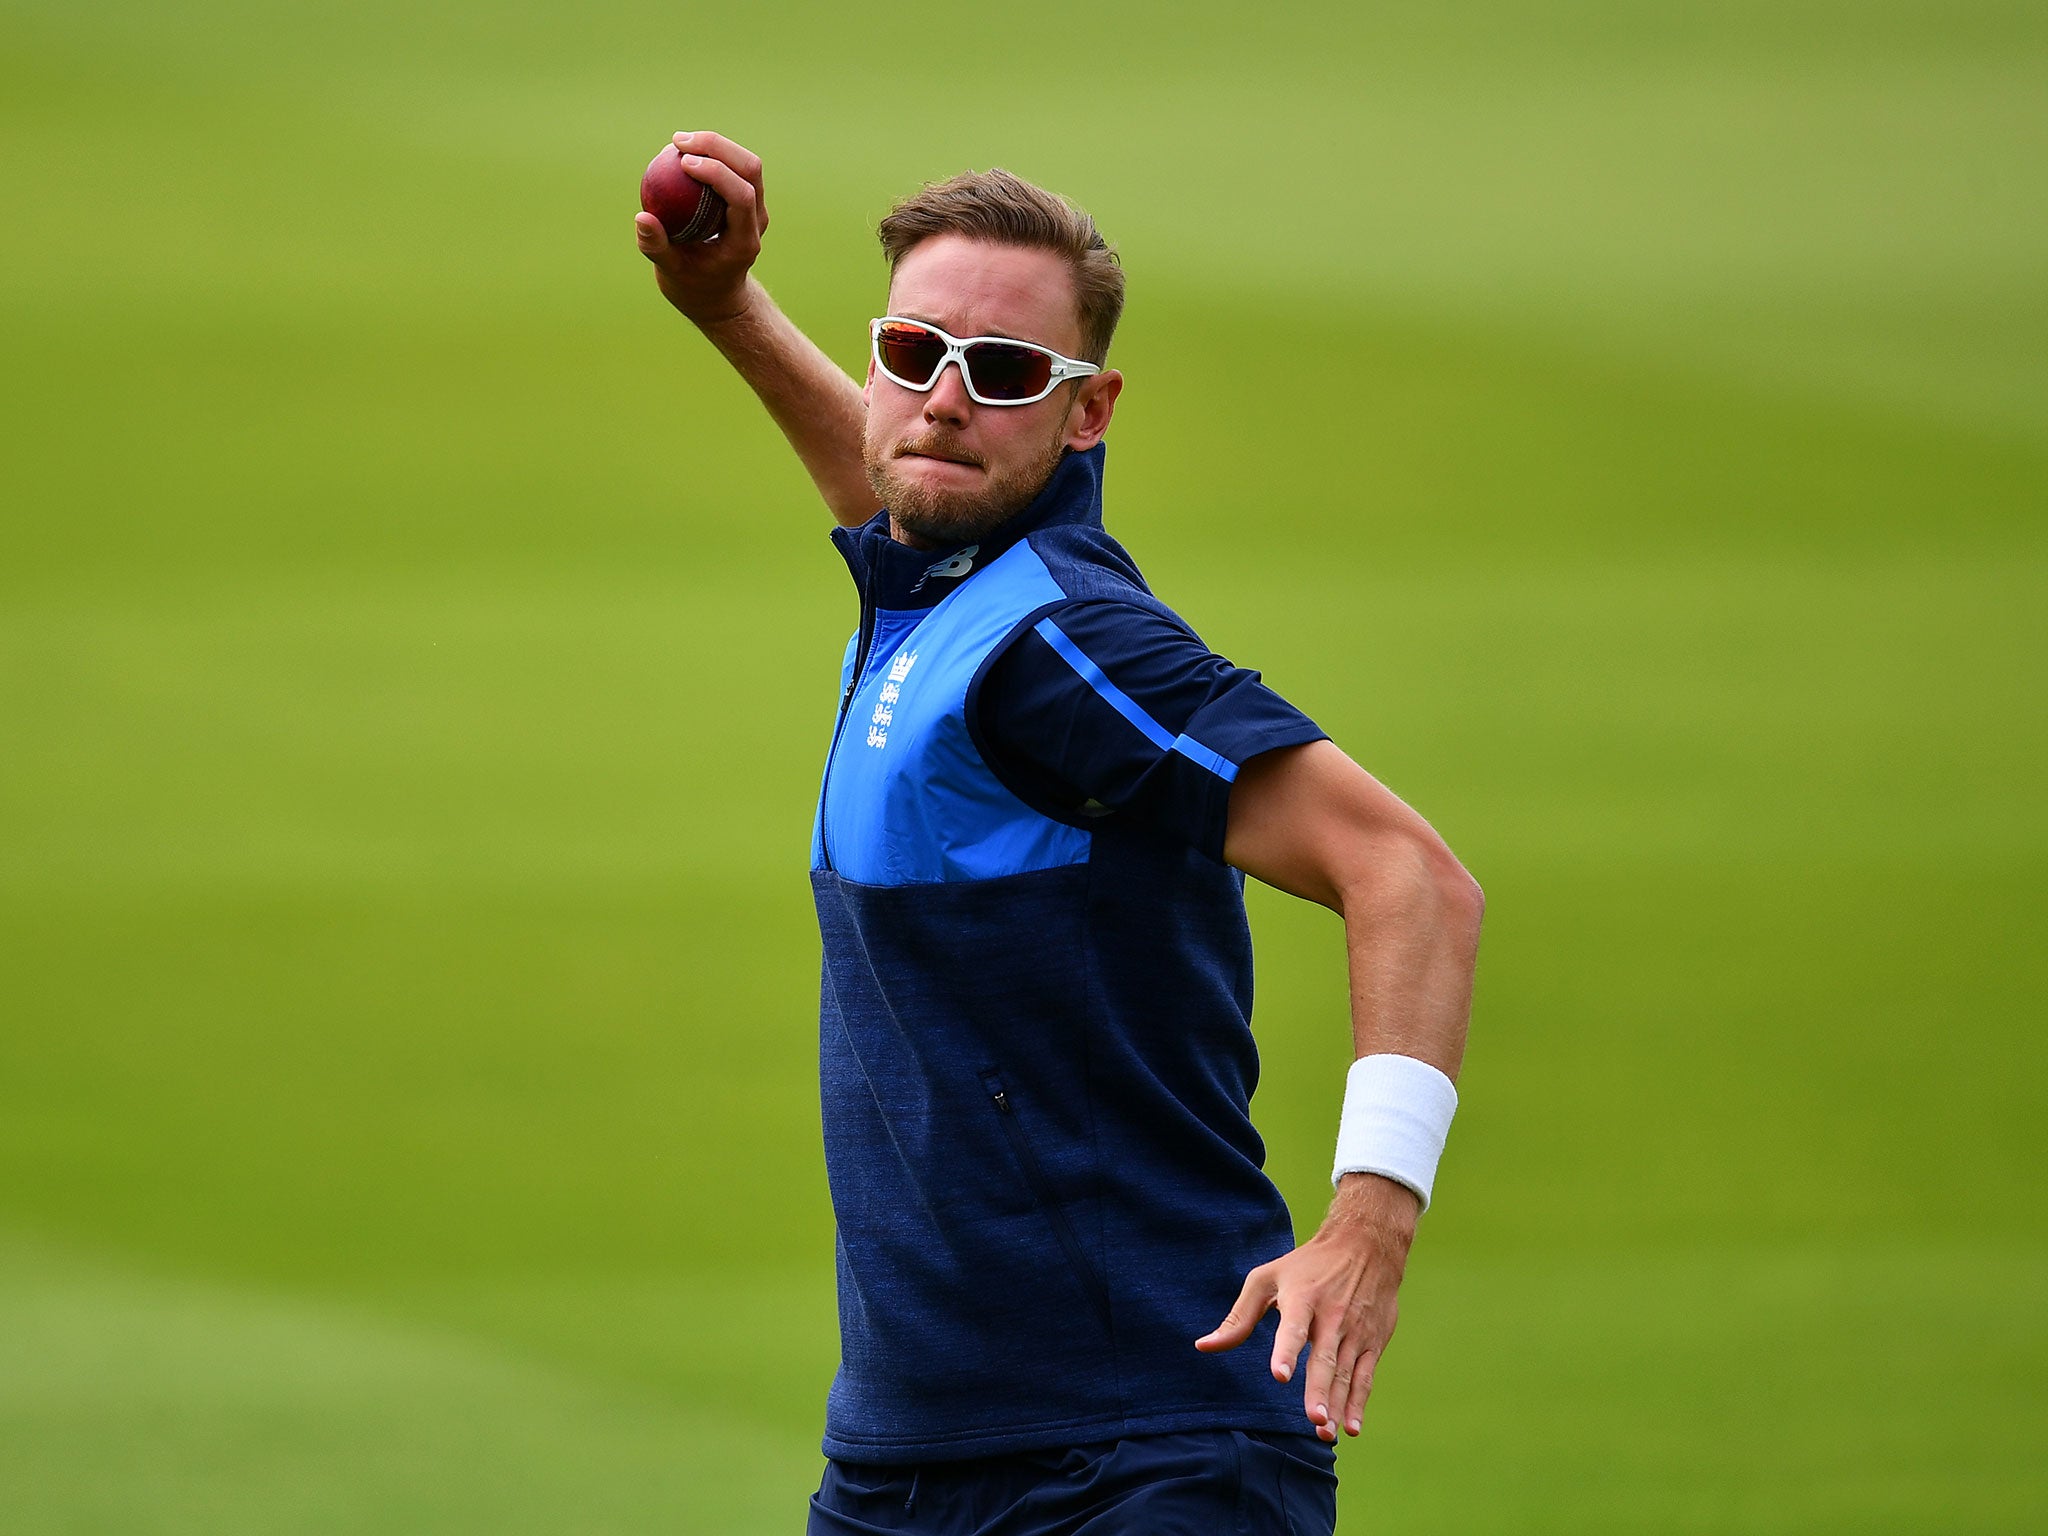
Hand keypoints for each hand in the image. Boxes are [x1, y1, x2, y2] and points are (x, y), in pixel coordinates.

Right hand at [634, 130, 767, 327]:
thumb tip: (642, 218)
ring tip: (678, 141)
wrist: (717, 293)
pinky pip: (734, 167)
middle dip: (717, 146)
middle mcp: (756, 221)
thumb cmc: (692, 285)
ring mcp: (755, 208)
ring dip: (716, 144)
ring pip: (747, 163)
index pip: (742, 196)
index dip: (716, 172)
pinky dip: (712, 153)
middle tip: (678, 141)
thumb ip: (656, 247)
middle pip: (750, 169)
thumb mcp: (671, 272)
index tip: (683, 162)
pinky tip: (683, 149)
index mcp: (744, 241)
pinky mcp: (747, 199)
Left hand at [1194, 1172, 1419, 1441]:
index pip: (1293, 1327)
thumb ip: (1238, 1317)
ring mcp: (1356, 1331)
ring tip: (1325, 1432)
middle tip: (1313, 1419)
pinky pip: (1364, 1377)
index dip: (1287, 1351)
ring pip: (1345, 1374)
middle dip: (1319, 1390)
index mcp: (1303, 1297)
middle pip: (1324, 1358)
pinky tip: (1350, 1428)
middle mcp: (1333, 1315)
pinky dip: (1358, 1403)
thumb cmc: (1307, 1265)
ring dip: (1337, 1405)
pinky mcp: (1373, 1342)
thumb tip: (1203, 1347)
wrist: (1367, 1246)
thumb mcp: (1267, 1279)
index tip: (1280, 1375)